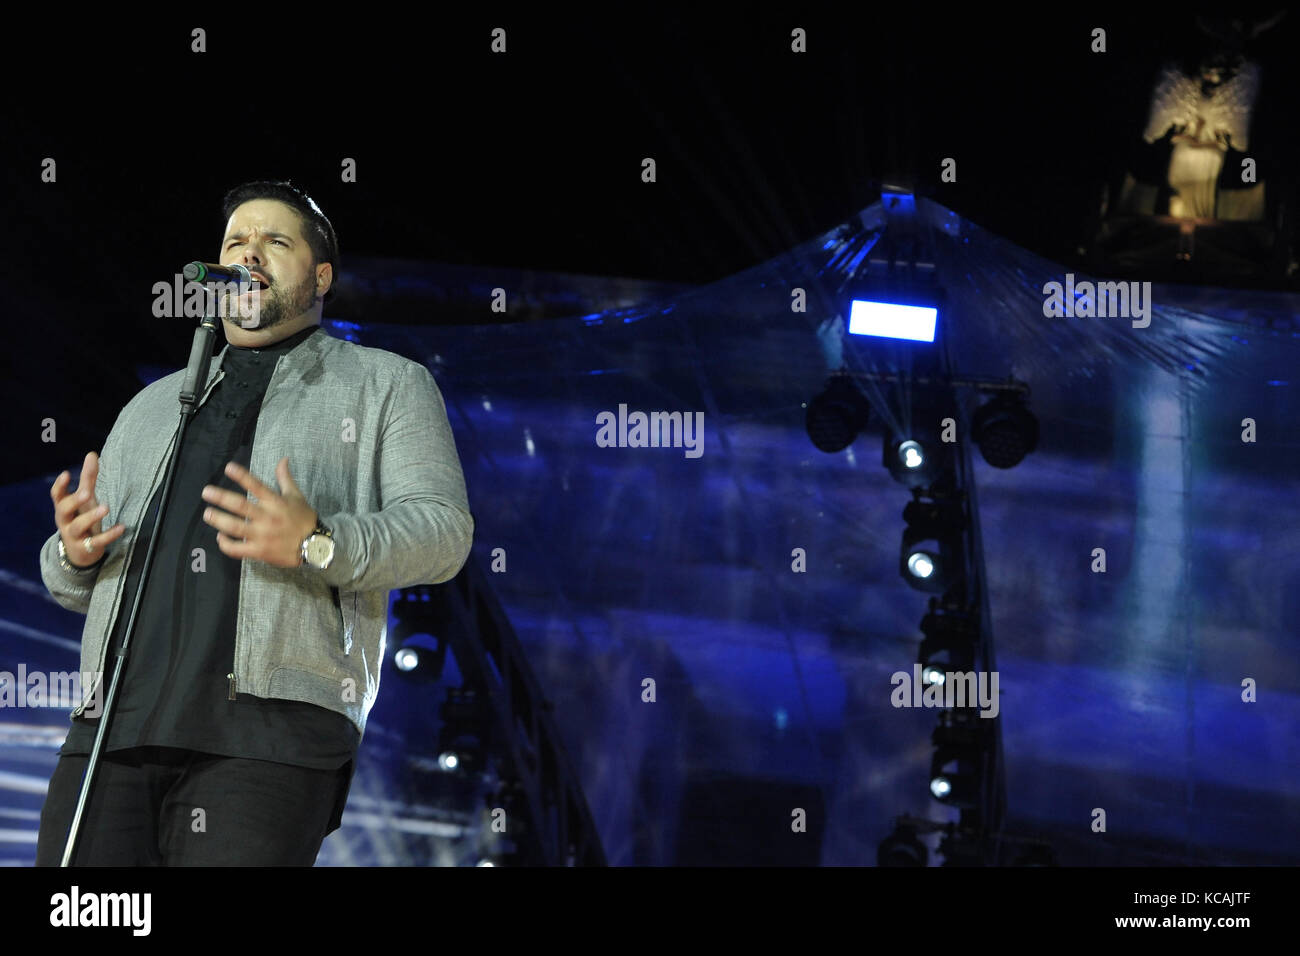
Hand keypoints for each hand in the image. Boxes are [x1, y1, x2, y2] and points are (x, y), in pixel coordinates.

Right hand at [51, 451, 124, 566]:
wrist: (80, 552)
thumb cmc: (81, 518)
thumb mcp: (85, 499)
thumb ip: (88, 478)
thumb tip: (92, 454)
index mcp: (63, 508)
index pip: (56, 496)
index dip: (59, 486)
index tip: (66, 474)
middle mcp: (65, 521)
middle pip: (64, 510)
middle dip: (74, 501)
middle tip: (87, 492)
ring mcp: (74, 536)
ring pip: (77, 527)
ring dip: (91, 517)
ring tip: (106, 508)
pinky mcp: (86, 548)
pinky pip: (97, 542)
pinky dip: (109, 535)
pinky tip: (121, 527)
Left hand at [200, 458, 318, 568]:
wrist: (315, 545)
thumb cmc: (304, 519)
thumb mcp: (296, 496)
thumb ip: (285, 478)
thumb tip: (283, 459)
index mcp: (275, 502)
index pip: (256, 485)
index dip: (242, 476)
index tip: (228, 468)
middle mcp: (267, 517)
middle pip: (240, 506)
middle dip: (221, 498)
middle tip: (206, 492)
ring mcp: (262, 536)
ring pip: (235, 527)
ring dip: (219, 520)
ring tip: (207, 514)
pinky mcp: (259, 551)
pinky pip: (237, 548)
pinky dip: (226, 544)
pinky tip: (220, 537)